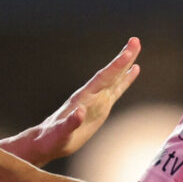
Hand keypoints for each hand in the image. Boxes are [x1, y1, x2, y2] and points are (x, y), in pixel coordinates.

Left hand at [17, 37, 140, 162]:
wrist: (46, 141)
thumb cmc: (52, 138)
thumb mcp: (60, 133)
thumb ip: (70, 123)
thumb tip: (80, 112)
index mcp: (83, 98)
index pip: (102, 79)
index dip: (115, 67)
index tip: (127, 54)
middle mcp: (91, 95)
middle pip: (110, 73)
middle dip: (123, 58)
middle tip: (136, 40)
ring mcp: (96, 100)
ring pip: (114, 79)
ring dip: (125, 64)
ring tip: (136, 48)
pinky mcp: (100, 107)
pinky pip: (116, 90)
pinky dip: (125, 79)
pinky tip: (133, 71)